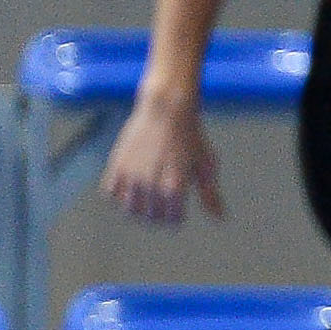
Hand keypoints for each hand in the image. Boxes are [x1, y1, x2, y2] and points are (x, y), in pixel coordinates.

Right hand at [102, 96, 222, 226]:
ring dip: (138, 208)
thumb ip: (210, 195)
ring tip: (146, 198)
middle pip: (150, 217)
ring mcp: (131, 175)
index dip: (176, 216)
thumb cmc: (191, 137)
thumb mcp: (206, 165)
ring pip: (129, 209)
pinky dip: (119, 194)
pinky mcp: (116, 165)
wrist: (166, 109)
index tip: (177, 207)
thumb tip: (220, 218)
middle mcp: (150, 183)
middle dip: (158, 215)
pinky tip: (130, 185)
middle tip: (163, 202)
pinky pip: (111, 193)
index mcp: (175, 187)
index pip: (171, 220)